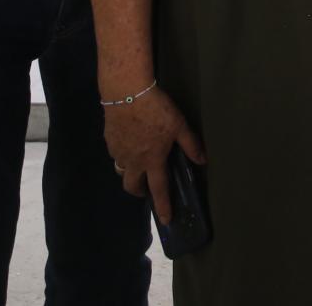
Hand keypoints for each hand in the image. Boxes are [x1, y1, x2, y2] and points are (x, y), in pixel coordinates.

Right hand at [102, 86, 204, 224]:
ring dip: (130, 172)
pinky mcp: (109, 141)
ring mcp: (118, 152)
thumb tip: (202, 160)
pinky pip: (116, 154)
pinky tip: (129, 143)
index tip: (165, 219)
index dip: (163, 206)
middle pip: (132, 186)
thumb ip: (190, 144)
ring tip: (138, 164)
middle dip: (139, 191)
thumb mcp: (179, 124)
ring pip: (121, 170)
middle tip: (146, 188)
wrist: (126, 92)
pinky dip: (123, 155)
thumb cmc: (156, 109)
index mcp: (152, 159)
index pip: (159, 189)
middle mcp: (133, 161)